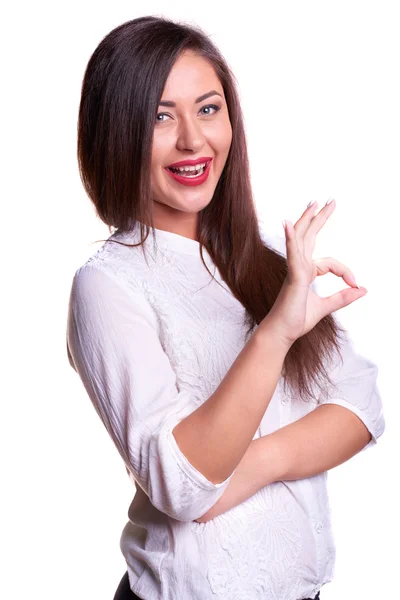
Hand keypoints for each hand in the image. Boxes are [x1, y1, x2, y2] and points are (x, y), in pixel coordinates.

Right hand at [262, 199, 367, 346]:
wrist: (281, 333)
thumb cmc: (296, 320)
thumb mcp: (326, 307)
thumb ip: (343, 298)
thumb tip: (363, 290)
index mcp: (305, 272)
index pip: (330, 262)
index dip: (346, 271)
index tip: (355, 284)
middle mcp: (299, 267)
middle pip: (308, 236)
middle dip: (319, 218)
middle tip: (328, 201)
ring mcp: (295, 270)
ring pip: (300, 239)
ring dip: (307, 219)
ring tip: (313, 203)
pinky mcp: (293, 276)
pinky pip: (293, 254)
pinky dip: (290, 238)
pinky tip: (287, 223)